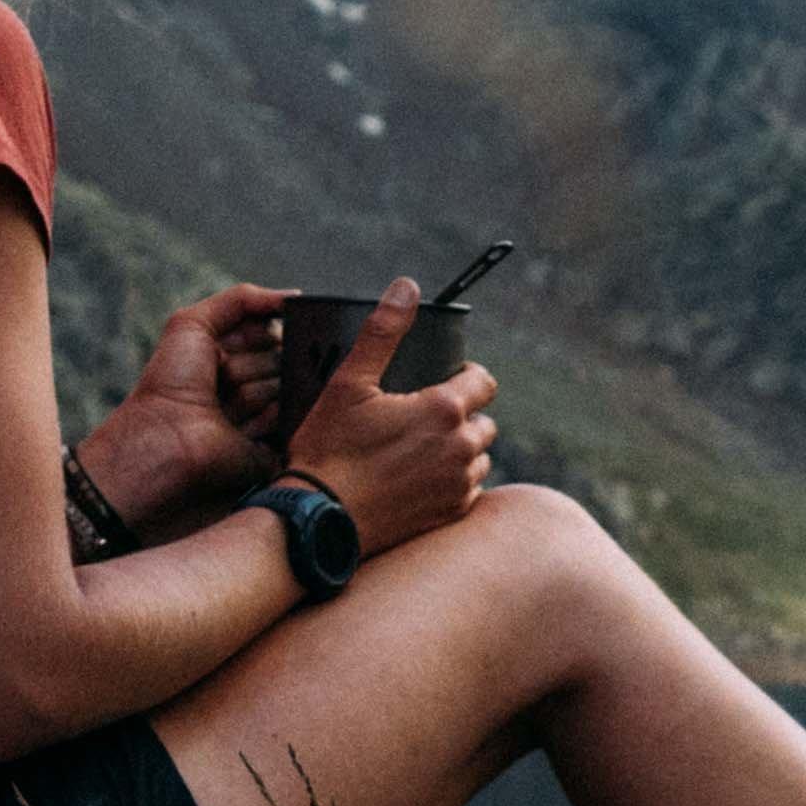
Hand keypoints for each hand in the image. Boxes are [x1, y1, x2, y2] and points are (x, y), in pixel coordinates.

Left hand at [75, 283, 290, 535]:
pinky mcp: (276, 445)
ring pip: (287, 388)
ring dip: (253, 395)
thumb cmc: (170, 381)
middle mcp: (255, 383)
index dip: (252, 338)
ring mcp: (268, 415)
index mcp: (238, 355)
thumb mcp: (192, 323)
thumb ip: (243, 300)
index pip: (273, 332)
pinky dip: (264, 421)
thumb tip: (295, 296)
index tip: (227, 348)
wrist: (164, 436)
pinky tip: (237, 429)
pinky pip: (291, 421)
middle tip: (220, 382)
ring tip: (224, 409)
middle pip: (283, 358)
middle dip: (251, 366)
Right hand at [285, 269, 496, 553]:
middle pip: (483, 421)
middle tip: (421, 417)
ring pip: (478, 457)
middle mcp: (461, 449)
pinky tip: (418, 479)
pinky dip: (452, 481)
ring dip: (459, 450)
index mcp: (444, 411)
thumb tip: (406, 286)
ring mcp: (458, 485)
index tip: (442, 380)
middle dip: (461, 415)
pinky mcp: (450, 514)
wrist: (321, 519)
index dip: (465, 377)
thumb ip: (383, 332)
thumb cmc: (330, 450)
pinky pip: (468, 490)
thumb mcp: (349, 383)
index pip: (483, 382)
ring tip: (418, 449)